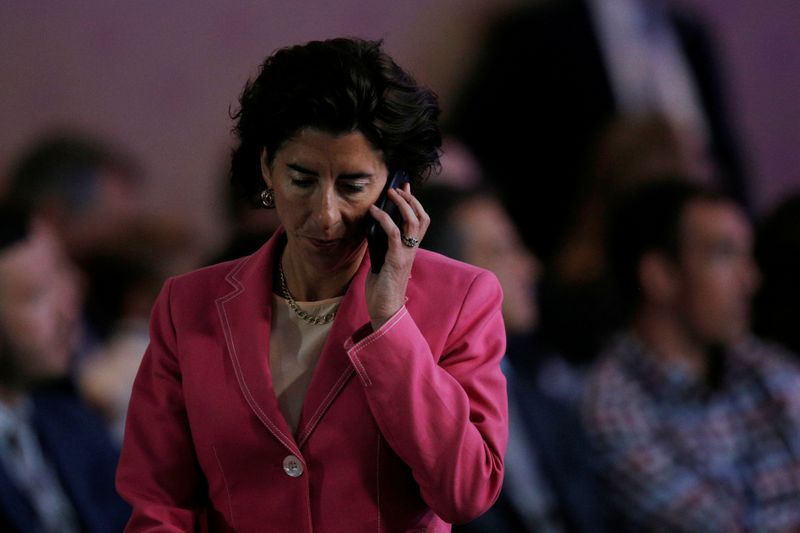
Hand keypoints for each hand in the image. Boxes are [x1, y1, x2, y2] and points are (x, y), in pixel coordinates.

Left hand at [365, 183, 428, 328]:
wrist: (384, 312)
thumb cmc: (382, 290)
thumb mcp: (381, 262)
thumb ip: (382, 247)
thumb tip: (372, 230)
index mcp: (410, 250)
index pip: (419, 222)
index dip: (414, 203)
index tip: (405, 187)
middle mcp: (412, 250)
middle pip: (421, 218)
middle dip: (411, 199)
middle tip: (398, 188)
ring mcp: (406, 254)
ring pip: (413, 222)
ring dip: (402, 204)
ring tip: (391, 193)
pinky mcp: (396, 260)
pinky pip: (394, 233)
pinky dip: (384, 219)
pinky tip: (374, 212)